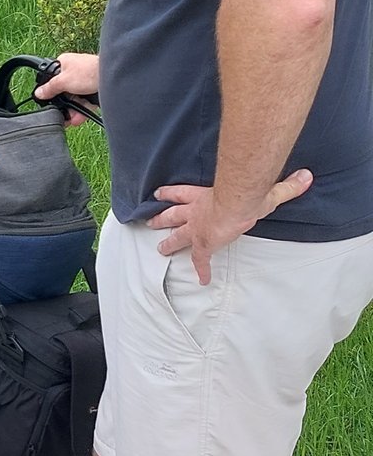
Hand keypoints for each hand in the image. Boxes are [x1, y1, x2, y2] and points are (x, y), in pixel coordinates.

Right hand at [34, 52, 99, 125]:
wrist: (112, 77)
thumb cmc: (88, 71)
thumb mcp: (62, 81)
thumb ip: (49, 88)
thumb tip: (39, 93)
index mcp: (64, 63)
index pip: (52, 78)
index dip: (51, 92)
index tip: (49, 103)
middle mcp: (75, 71)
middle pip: (65, 91)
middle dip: (63, 105)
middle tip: (61, 115)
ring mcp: (86, 80)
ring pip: (76, 98)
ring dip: (72, 110)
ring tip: (70, 121)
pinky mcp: (95, 89)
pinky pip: (86, 102)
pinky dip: (82, 110)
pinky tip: (78, 119)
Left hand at [151, 168, 312, 283]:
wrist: (236, 204)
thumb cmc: (245, 193)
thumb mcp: (264, 188)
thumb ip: (284, 184)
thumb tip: (305, 176)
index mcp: (202, 196)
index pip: (180, 193)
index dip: (169, 194)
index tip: (158, 194)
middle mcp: (195, 212)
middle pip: (172, 215)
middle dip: (161, 219)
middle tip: (150, 222)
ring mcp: (197, 229)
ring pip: (177, 237)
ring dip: (169, 242)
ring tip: (159, 248)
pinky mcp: (204, 245)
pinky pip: (200, 261)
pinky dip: (201, 270)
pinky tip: (201, 279)